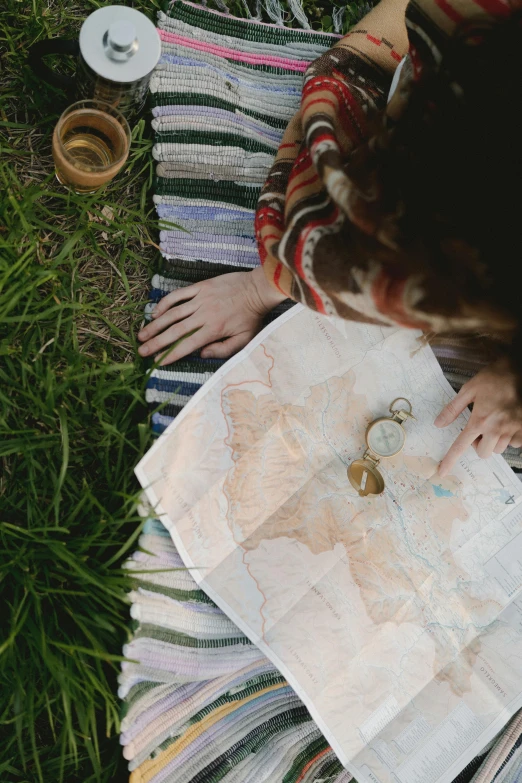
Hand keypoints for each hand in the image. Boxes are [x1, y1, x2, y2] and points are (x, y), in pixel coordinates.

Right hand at [137, 267, 285, 365]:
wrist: (257, 289)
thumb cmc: (251, 317)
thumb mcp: (244, 340)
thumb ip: (223, 350)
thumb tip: (202, 354)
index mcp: (213, 330)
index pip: (187, 345)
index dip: (170, 354)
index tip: (156, 362)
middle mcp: (203, 315)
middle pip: (175, 331)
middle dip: (156, 342)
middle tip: (141, 351)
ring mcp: (200, 299)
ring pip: (172, 313)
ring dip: (155, 325)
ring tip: (142, 335)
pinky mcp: (200, 287)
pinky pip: (178, 295)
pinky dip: (165, 303)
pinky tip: (155, 312)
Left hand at [435, 362, 521, 476]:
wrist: (521, 368)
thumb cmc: (495, 377)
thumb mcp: (470, 388)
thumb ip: (453, 408)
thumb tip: (438, 424)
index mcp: (480, 420)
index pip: (461, 446)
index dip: (450, 460)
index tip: (442, 472)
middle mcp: (496, 429)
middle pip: (483, 452)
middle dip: (479, 445)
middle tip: (480, 429)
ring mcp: (513, 430)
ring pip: (499, 449)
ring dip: (494, 441)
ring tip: (496, 423)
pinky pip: (515, 443)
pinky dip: (510, 437)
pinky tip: (509, 422)